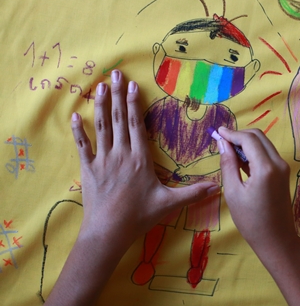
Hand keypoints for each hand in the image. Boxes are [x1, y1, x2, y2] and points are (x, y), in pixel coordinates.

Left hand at [70, 70, 217, 250]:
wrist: (108, 232)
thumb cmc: (140, 216)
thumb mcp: (169, 203)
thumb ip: (193, 193)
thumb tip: (218, 187)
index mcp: (140, 159)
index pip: (137, 125)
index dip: (134, 103)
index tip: (133, 84)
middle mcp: (121, 154)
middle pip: (119, 119)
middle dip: (118, 95)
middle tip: (116, 74)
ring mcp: (102, 160)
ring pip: (101, 127)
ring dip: (101, 105)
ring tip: (101, 86)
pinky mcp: (88, 169)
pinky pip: (82, 145)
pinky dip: (78, 130)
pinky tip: (75, 115)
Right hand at [217, 127, 295, 247]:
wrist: (276, 240)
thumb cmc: (251, 221)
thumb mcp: (233, 192)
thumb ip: (228, 164)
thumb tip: (222, 143)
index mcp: (265, 168)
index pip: (248, 139)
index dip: (232, 133)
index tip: (217, 132)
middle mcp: (278, 163)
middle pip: (258, 137)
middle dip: (240, 135)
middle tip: (222, 140)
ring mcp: (283, 168)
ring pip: (264, 144)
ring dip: (247, 143)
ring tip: (228, 150)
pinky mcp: (283, 174)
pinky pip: (267, 154)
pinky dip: (254, 152)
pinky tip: (240, 160)